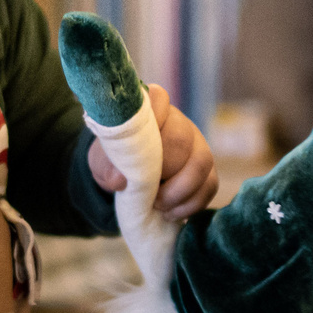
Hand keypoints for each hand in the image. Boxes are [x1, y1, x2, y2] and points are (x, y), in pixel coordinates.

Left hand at [89, 82, 218, 219]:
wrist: (129, 179)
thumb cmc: (116, 161)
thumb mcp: (102, 161)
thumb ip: (107, 165)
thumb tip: (120, 179)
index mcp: (151, 111)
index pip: (158, 99)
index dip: (153, 116)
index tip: (138, 141)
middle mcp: (179, 123)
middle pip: (181, 139)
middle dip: (164, 169)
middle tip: (147, 188)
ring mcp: (197, 146)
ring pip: (202, 162)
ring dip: (179, 191)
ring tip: (159, 205)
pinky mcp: (207, 171)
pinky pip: (210, 186)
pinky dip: (190, 205)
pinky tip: (170, 213)